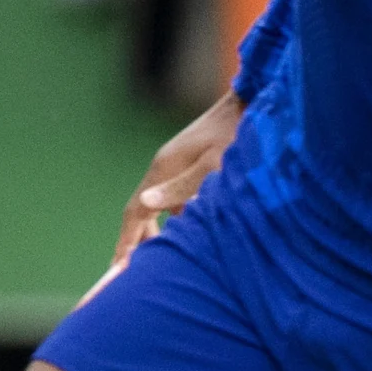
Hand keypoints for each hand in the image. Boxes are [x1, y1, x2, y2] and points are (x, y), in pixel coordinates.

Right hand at [114, 93, 241, 260]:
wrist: (253, 99)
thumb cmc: (239, 134)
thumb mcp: (215, 164)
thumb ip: (183, 186)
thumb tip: (147, 203)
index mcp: (164, 168)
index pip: (136, 212)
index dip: (126, 241)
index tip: (118, 269)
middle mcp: (165, 167)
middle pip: (141, 210)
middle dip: (136, 240)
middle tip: (131, 271)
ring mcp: (178, 165)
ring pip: (160, 204)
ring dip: (156, 230)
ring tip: (156, 258)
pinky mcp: (193, 164)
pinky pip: (176, 197)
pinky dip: (175, 218)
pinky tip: (187, 232)